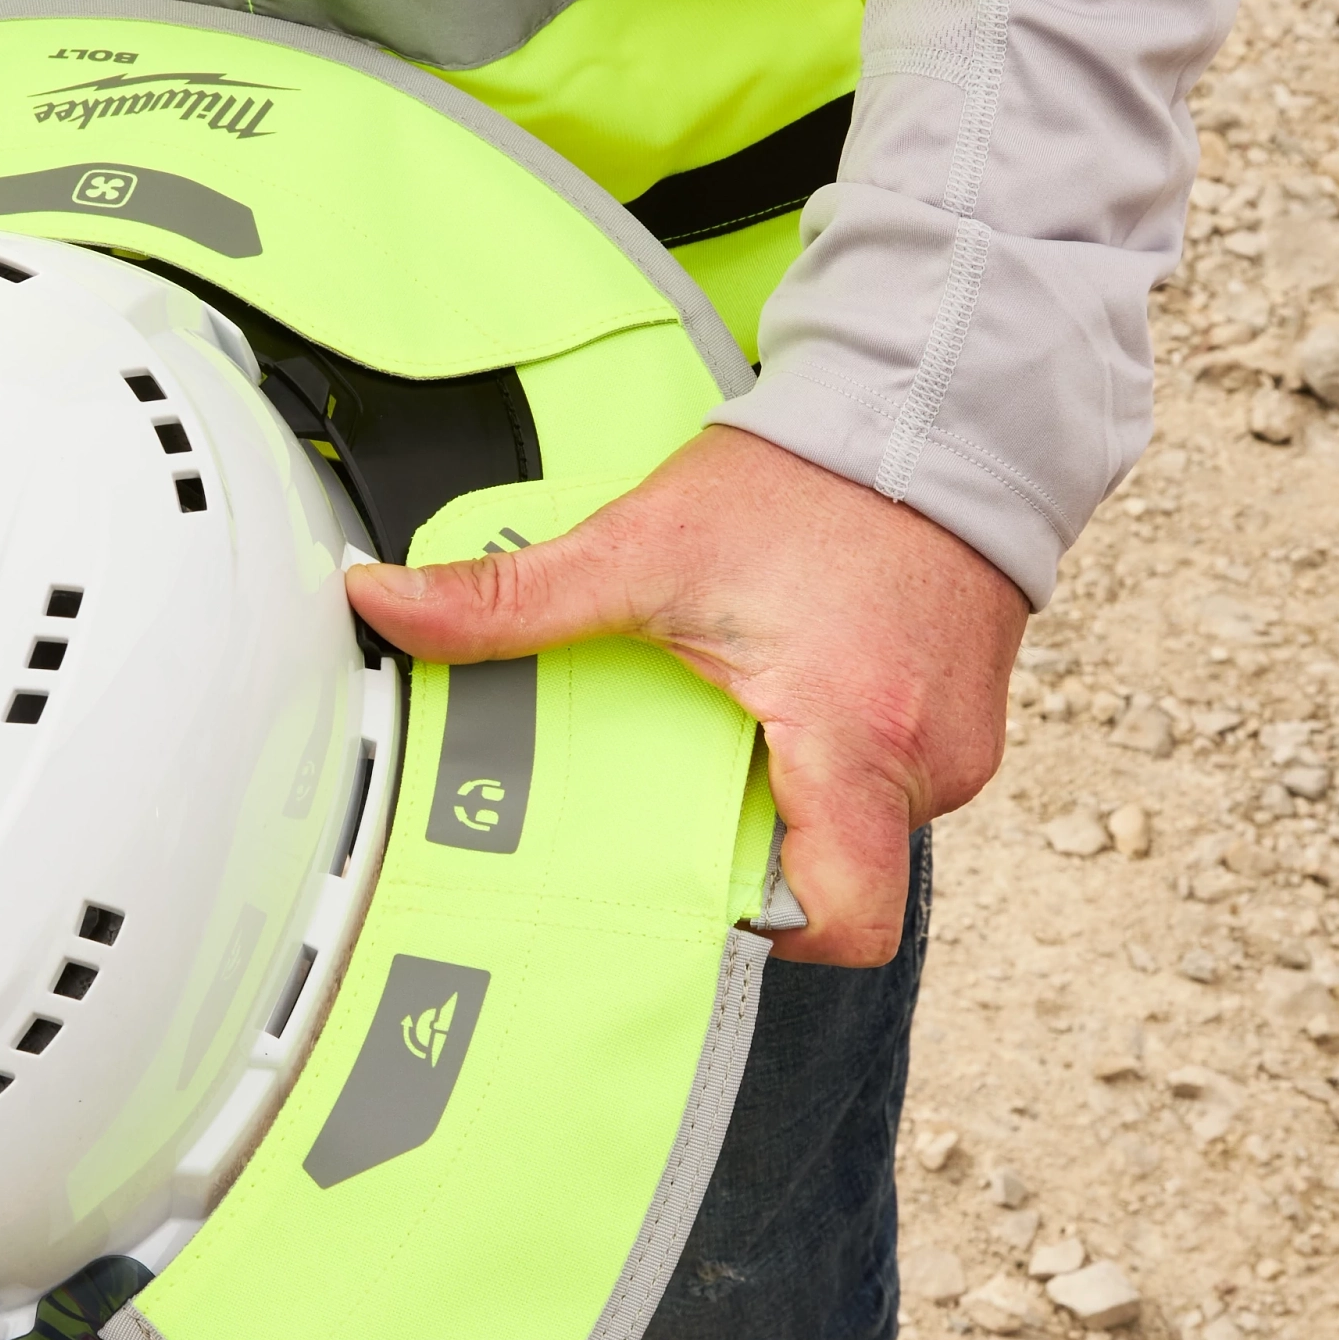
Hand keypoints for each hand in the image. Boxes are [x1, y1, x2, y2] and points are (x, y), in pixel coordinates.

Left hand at [345, 427, 1028, 966]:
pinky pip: (884, 776)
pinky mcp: (958, 717)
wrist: (926, 408)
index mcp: (858, 744)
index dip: (764, 931)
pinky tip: (777, 693)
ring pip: (857, 827)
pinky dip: (826, 753)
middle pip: (835, 876)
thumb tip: (380, 602)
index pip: (842, 920)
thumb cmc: (810, 483)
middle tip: (675, 786)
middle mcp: (926, 763)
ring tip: (725, 724)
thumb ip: (510, 598)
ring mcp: (955, 745)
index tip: (693, 887)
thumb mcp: (644, 548)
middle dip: (748, 844)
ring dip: (785, 791)